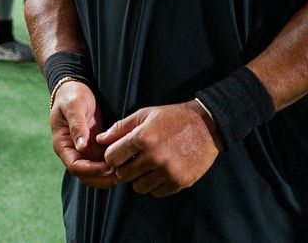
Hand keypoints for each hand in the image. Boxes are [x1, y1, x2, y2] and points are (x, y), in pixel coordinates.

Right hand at [50, 81, 115, 188]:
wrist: (75, 88)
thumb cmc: (72, 95)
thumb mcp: (74, 106)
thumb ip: (77, 125)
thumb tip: (80, 147)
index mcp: (62, 144)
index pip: (75, 166)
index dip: (90, 170)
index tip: (107, 167)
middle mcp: (72, 151)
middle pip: (85, 175)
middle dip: (101, 178)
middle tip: (120, 175)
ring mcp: (83, 150)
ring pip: (95, 172)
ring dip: (108, 175)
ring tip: (125, 171)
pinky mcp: (94, 147)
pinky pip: (102, 161)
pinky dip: (112, 164)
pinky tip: (126, 161)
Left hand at [97, 101, 220, 197]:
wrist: (207, 126)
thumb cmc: (173, 117)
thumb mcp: (145, 114)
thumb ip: (121, 128)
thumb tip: (99, 140)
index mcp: (142, 138)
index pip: (112, 158)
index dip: (113, 156)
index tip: (120, 153)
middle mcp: (154, 157)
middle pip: (123, 175)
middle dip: (125, 167)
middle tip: (135, 159)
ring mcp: (167, 172)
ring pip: (138, 187)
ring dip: (140, 178)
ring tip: (149, 165)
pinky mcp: (179, 182)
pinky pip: (156, 192)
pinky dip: (156, 184)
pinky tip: (162, 171)